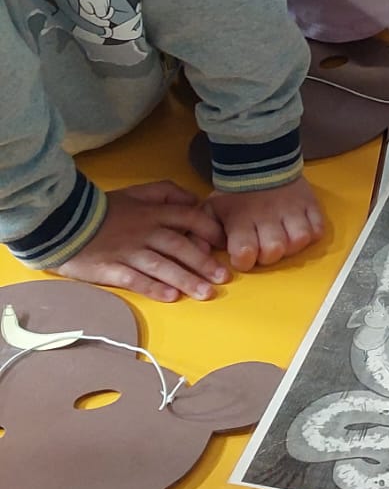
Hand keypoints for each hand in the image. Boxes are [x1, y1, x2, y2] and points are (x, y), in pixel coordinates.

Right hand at [57, 180, 229, 304]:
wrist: (64, 221)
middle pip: (179, 247)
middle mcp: (145, 232)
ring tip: (205, 293)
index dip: (209, 231)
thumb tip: (194, 200)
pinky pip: (136, 279)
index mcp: (153, 213)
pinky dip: (154, 288)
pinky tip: (172, 297)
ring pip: (162, 266)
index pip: (189, 218)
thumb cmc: (105, 209)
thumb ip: (166, 192)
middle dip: (203, 263)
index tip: (224, 245)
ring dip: (186, 280)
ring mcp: (128, 252)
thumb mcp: (138, 191)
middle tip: (223, 278)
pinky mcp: (111, 269)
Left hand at [206, 175, 324, 271]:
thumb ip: (203, 233)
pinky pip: (318, 228)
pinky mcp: (310, 204)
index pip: (245, 254)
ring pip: (299, 240)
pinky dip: (312, 233)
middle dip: (269, 255)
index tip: (242, 254)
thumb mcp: (211, 209)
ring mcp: (292, 210)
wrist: (258, 157)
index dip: (244, 260)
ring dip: (292, 245)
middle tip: (264, 246)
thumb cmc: (235, 191)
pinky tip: (300, 229)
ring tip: (284, 238)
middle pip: (275, 251)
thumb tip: (201, 255)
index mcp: (242, 220)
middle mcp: (268, 217)